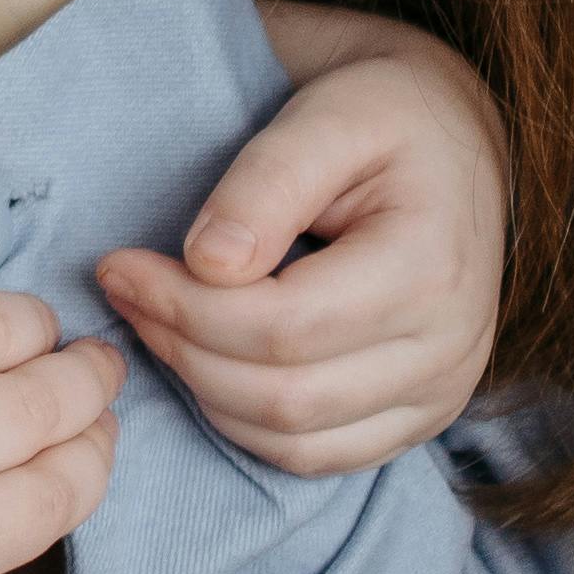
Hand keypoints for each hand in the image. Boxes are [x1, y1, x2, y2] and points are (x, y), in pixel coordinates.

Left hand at [96, 7, 505, 477]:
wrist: (454, 143)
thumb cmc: (385, 119)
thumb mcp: (328, 116)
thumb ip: (267, 183)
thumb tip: (208, 264)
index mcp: (431, 268)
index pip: (283, 328)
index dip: (184, 307)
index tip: (120, 265)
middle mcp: (449, 348)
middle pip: (285, 397)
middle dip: (183, 350)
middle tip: (127, 294)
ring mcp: (440, 394)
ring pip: (295, 440)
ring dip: (205, 391)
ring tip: (158, 322)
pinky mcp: (421, 417)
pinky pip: (318, 457)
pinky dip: (248, 424)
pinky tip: (209, 363)